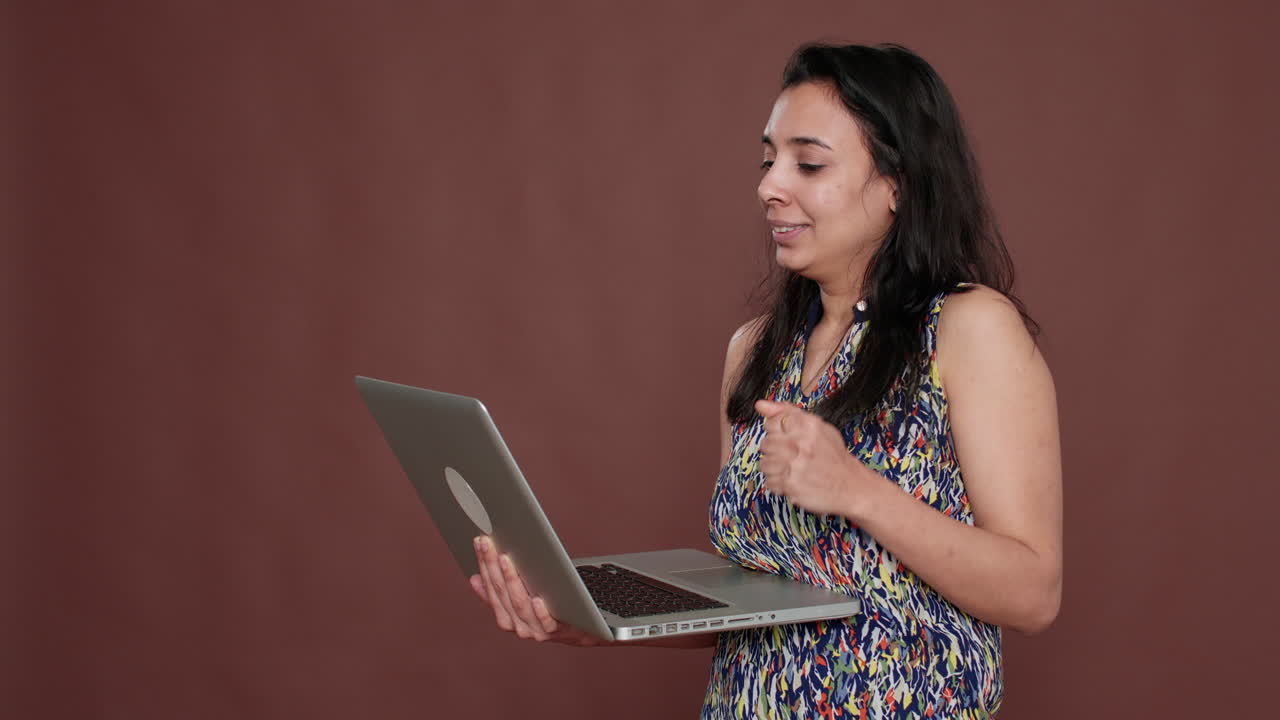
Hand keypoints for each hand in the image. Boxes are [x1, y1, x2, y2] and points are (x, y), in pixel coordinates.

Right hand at [469, 535, 609, 645]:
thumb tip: (475, 579)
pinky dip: (540, 612)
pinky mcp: (559, 632)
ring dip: (511, 582)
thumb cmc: (554, 606)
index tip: (480, 541)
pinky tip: (537, 598)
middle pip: (502, 594)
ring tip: (506, 560)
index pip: (491, 588)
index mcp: (508, 617)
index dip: (484, 564)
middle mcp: (519, 626)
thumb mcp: (525, 597)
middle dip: (492, 567)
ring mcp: (537, 630)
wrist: (587, 629)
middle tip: (488, 543)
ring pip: (519, 606)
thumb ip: (501, 591)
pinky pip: (547, 623)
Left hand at [755, 399, 867, 517]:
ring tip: (792, 469)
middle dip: (776, 451)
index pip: (773, 422)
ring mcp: (795, 465)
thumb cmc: (833, 456)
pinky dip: (779, 483)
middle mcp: (801, 443)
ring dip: (776, 468)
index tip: (786, 438)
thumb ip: (787, 412)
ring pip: (764, 463)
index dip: (777, 432)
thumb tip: (760, 405)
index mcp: (808, 425)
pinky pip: (770, 482)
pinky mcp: (791, 484)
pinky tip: (793, 480)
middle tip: (792, 456)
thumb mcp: (818, 427)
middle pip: (766, 443)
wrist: (850, 486)